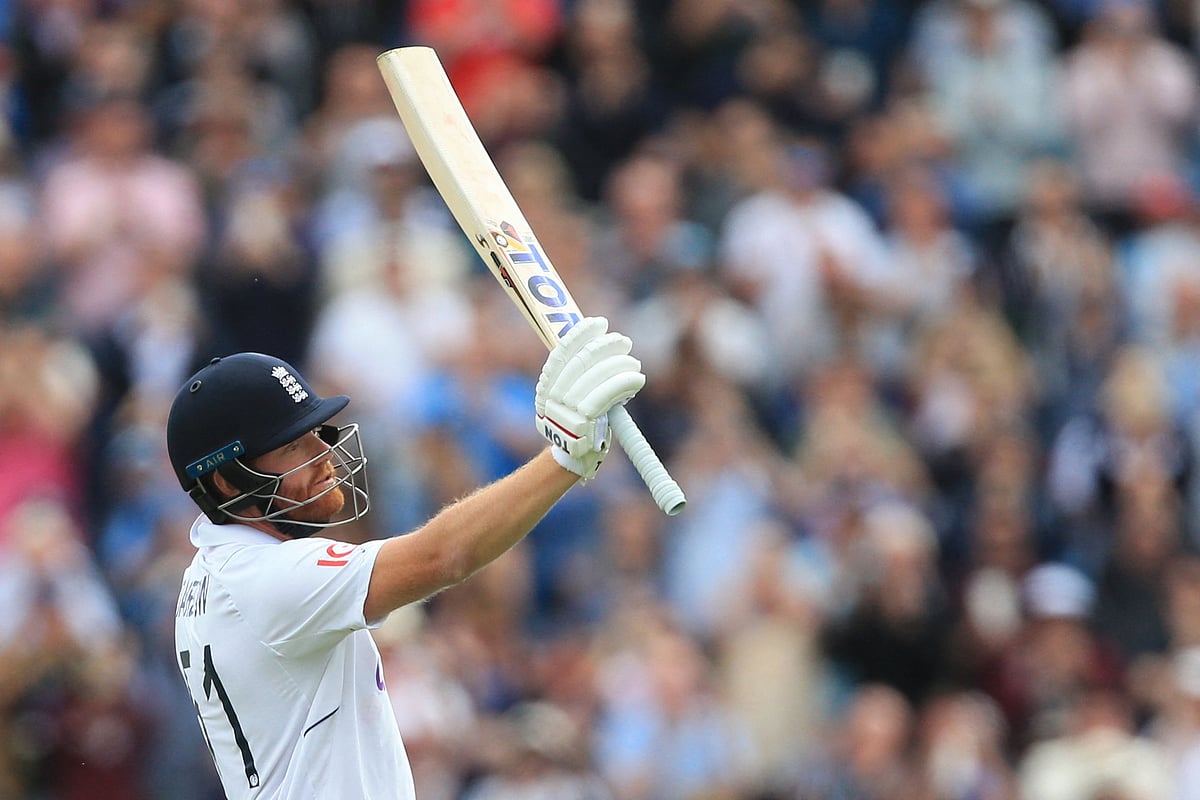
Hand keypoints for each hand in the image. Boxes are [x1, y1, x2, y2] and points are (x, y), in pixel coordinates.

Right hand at [535, 317, 644, 479]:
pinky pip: (606, 394)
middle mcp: (552, 395)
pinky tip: (636, 378)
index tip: (600, 323)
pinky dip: (624, 382)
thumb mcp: (571, 396)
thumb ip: (580, 373)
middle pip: (581, 360)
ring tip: (633, 363)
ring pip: (596, 375)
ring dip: (619, 364)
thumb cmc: (579, 422)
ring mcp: (565, 410)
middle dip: (605, 346)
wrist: (574, 459)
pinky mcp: (583, 423)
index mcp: (546, 385)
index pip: (562, 351)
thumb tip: (600, 342)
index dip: (582, 333)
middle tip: (623, 341)